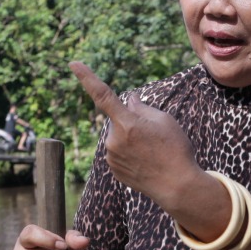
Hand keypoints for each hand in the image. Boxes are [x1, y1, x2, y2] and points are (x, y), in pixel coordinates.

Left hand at [74, 62, 200, 209]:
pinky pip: (118, 153)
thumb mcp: (165, 121)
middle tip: (152, 136)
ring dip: (130, 139)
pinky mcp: (113, 170)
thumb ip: (142, 107)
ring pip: (117, 138)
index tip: (73, 63)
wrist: (177, 187)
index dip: (87, 77)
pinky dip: (130, 154)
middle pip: (117, 120)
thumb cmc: (175, 150)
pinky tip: (146, 162)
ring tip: (151, 151)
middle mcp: (113, 140)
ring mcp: (111, 157)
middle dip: (130, 122)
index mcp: (127, 123)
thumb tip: (128, 99)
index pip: (102, 95)